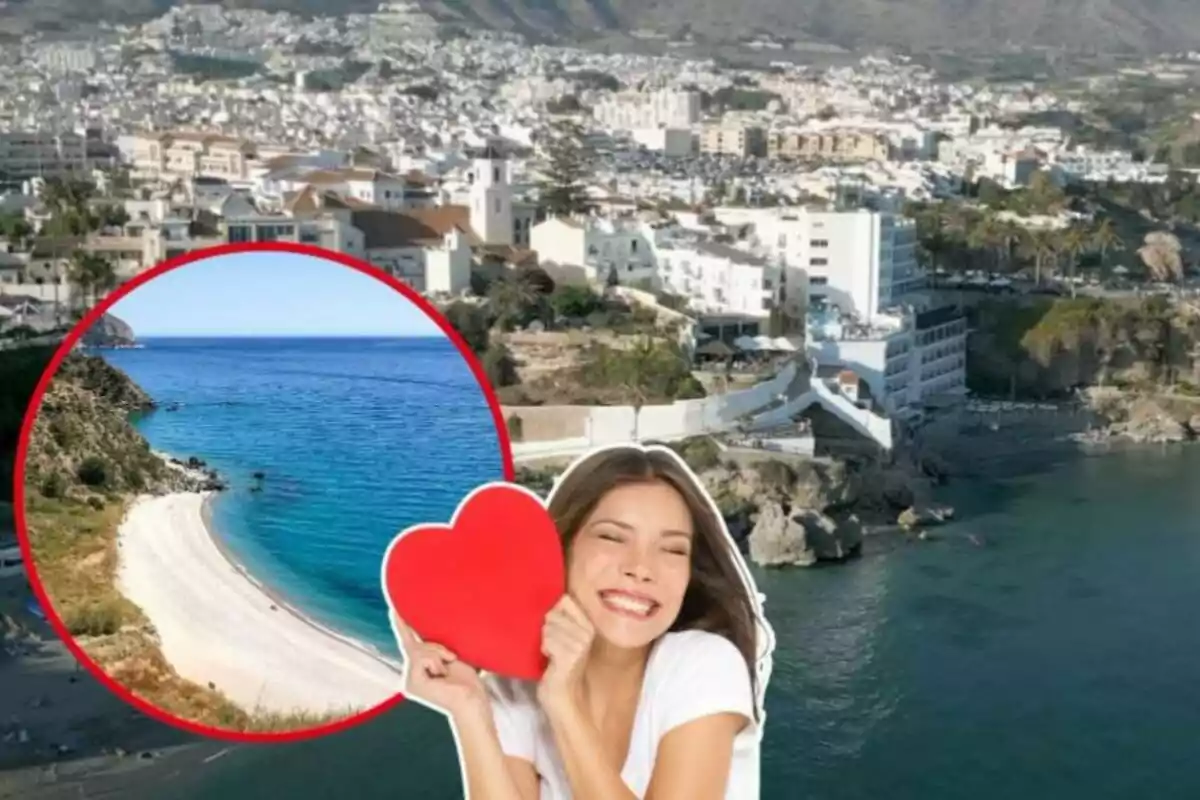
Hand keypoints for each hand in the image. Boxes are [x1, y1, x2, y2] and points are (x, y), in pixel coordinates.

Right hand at [392, 613, 487, 721]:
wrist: (472, 702)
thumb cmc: (467, 683)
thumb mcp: (451, 658)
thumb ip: (436, 648)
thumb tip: (426, 628)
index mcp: (419, 670)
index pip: (409, 643)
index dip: (401, 625)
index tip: (393, 610)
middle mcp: (411, 675)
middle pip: (415, 644)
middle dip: (436, 648)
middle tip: (449, 664)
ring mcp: (410, 680)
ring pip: (419, 649)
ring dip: (439, 653)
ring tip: (449, 670)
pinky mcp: (412, 683)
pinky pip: (421, 657)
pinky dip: (436, 660)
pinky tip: (443, 674)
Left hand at [536, 595, 595, 713]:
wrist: (563, 698)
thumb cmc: (559, 666)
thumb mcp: (564, 638)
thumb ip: (561, 620)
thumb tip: (549, 602)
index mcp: (588, 625)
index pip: (565, 600)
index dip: (553, 611)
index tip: (554, 627)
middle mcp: (587, 632)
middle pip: (553, 613)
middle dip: (547, 629)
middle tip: (554, 647)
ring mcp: (580, 644)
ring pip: (548, 627)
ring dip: (545, 642)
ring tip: (553, 655)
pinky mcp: (571, 655)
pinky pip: (547, 641)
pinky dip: (545, 651)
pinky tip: (552, 661)